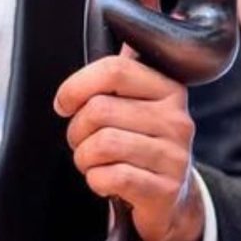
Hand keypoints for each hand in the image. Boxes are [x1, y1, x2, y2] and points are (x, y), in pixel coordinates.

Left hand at [54, 53, 203, 240]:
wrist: (167, 197)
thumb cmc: (139, 146)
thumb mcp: (133, 106)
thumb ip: (116, 77)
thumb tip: (105, 43)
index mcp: (168, 91)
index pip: (115, 70)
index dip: (76, 86)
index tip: (65, 104)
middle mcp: (175, 120)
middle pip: (99, 110)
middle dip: (77, 130)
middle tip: (84, 141)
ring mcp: (174, 156)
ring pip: (102, 144)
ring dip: (84, 157)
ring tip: (95, 162)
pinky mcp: (166, 189)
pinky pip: (111, 177)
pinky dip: (96, 180)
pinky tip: (107, 180)